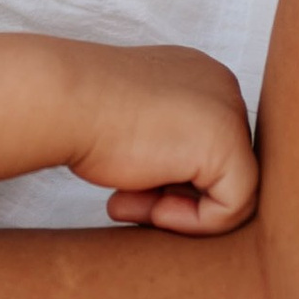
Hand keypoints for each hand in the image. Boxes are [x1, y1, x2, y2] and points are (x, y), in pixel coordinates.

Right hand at [72, 45, 258, 237]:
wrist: (63, 100)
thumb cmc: (82, 112)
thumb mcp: (134, 123)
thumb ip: (163, 143)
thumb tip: (183, 190)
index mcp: (197, 76)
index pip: (203, 145)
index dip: (168, 178)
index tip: (126, 187)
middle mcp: (222, 86)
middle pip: (219, 167)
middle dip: (173, 194)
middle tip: (126, 201)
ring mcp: (230, 113)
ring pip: (229, 190)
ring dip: (179, 211)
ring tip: (130, 204)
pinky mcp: (230, 146)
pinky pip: (235, 208)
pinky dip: (196, 223)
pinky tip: (155, 211)